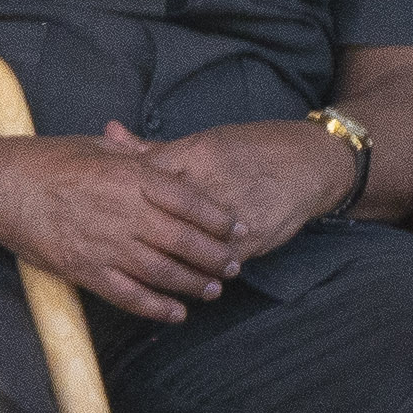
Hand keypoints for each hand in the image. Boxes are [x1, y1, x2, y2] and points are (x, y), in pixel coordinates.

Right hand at [0, 128, 246, 322]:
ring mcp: (105, 245)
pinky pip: (129, 295)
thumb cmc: (46, 160)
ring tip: (213, 289)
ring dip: (194, 284)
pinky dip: (156, 307)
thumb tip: (166, 161)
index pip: (190, 201)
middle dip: (215, 256)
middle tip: (234, 265)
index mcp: (131, 177)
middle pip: (185, 241)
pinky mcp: (85, 270)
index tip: (237, 228)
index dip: (219, 218)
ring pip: (163, 272)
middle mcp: (124, 213)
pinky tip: (176, 313)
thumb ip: (136, 156)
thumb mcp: (97, 147)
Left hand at [120, 117, 359, 270]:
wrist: (311, 163)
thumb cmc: (253, 147)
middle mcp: (210, 184)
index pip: (142, 179)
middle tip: (111, 248)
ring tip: (145, 270)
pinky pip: (216, 263)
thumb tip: (110, 132)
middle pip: (159, 218)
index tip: (102, 211)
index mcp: (194, 154)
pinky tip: (186, 280)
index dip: (118, 198)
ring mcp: (230, 214)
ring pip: (186, 247)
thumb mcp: (204, 140)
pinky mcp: (250, 239)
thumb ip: (154, 148)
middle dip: (134, 235)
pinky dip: (200, 273)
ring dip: (166, 261)